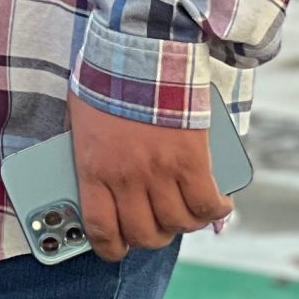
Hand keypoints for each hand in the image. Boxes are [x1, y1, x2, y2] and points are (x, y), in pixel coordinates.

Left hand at [67, 91, 230, 260]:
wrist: (138, 50)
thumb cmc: (105, 82)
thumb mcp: (80, 122)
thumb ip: (87, 155)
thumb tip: (92, 184)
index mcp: (93, 168)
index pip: (100, 228)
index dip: (110, 247)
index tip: (116, 248)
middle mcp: (126, 177)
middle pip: (144, 233)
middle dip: (150, 236)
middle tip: (154, 225)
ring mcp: (160, 171)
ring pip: (178, 223)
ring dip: (183, 224)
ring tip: (184, 212)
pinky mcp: (191, 161)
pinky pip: (208, 204)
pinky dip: (216, 210)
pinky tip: (218, 204)